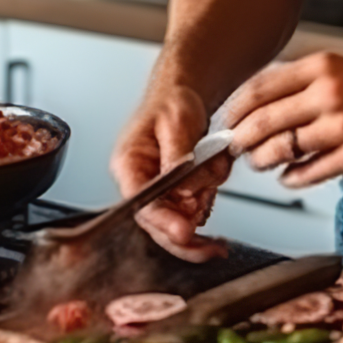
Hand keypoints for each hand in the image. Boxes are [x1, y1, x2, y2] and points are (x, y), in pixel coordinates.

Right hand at [109, 83, 231, 262]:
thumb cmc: (171, 102)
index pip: (142, 204)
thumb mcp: (176, 122)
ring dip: (203, 208)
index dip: (163, 222)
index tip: (184, 232)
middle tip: (214, 246)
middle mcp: (139, 184)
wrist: (182, 95)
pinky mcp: (175, 195)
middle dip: (187, 234)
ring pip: (179, 222)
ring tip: (214, 170)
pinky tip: (214, 180)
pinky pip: (192, 213)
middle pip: (158, 225)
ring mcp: (158, 192)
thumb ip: (178, 156)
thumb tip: (184, 189)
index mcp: (128, 165)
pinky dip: (208, 203)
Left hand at [223, 53, 342, 186]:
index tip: (228, 120)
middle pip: (262, 121)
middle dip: (240, 139)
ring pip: (281, 150)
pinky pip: (309, 172)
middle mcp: (330, 93)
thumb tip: (260, 103)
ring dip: (262, 161)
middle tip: (235, 146)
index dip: (235, 110)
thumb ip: (304, 82)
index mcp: (323, 67)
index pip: (259, 89)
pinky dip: (292, 178)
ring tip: (261, 162)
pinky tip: (290, 175)